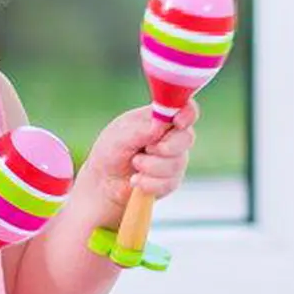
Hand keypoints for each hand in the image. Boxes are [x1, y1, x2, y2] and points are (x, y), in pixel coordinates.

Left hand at [81, 101, 198, 208]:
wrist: (105, 182)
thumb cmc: (111, 152)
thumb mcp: (118, 138)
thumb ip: (139, 131)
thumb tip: (159, 124)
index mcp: (159, 118)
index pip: (185, 110)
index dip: (187, 114)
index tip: (177, 122)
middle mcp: (171, 137)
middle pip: (187, 138)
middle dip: (166, 147)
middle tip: (146, 149)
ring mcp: (174, 158)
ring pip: (177, 163)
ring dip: (150, 166)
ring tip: (134, 163)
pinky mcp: (171, 180)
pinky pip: (169, 183)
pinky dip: (148, 183)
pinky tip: (135, 179)